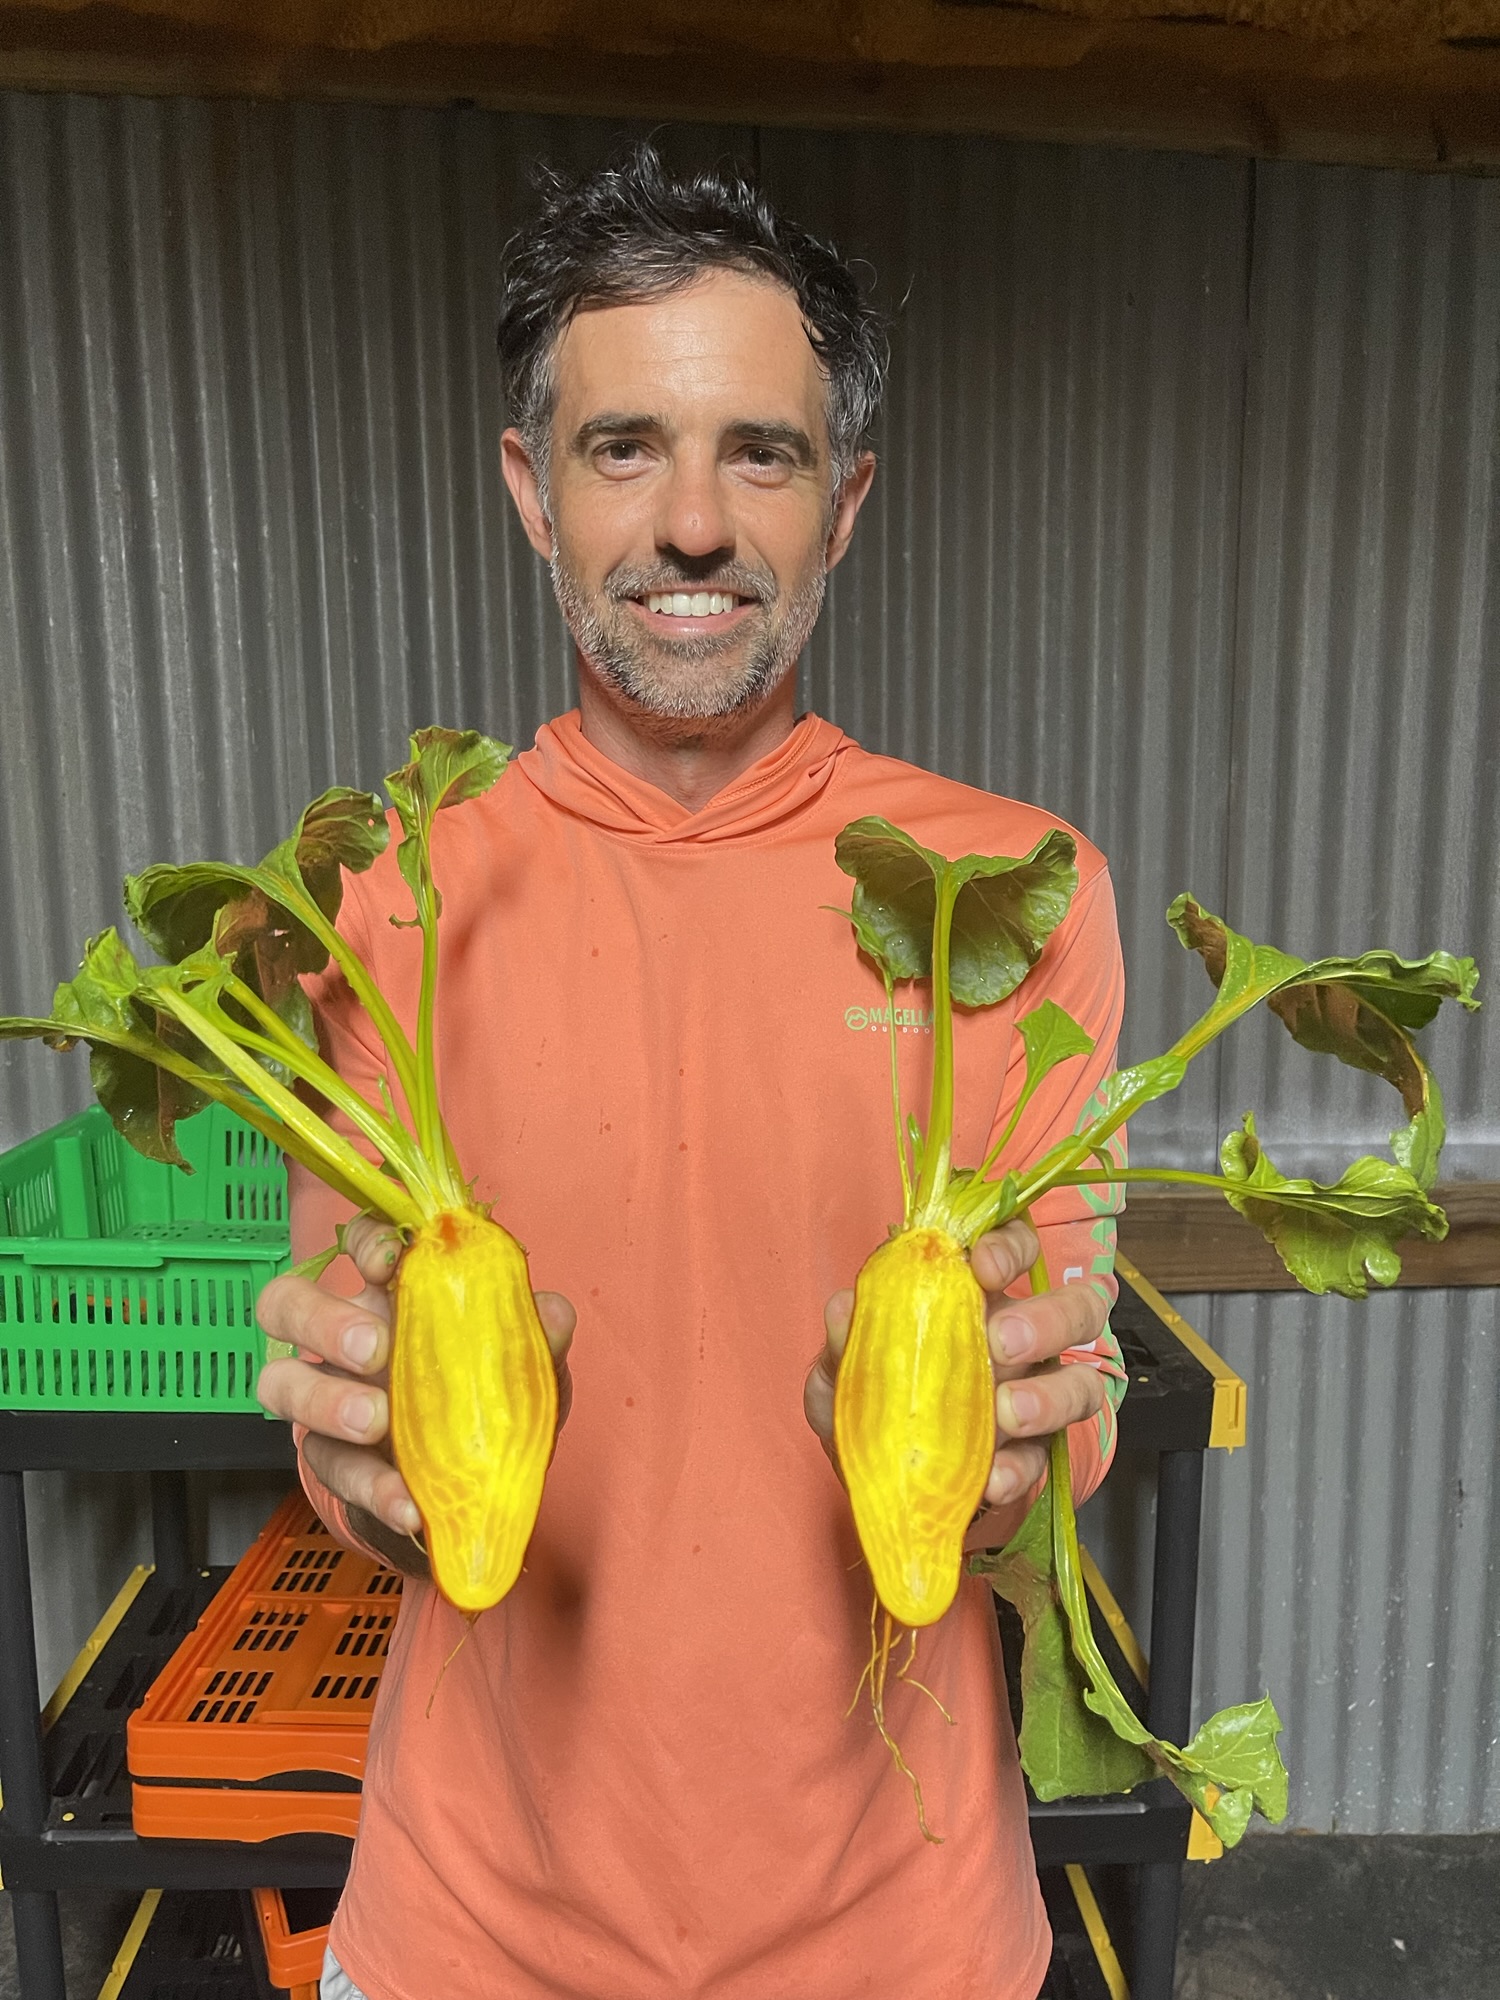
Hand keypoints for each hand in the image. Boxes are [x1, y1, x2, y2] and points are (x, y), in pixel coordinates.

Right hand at [256, 1214, 575, 1557]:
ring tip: (378, 1423)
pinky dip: (369, 1485)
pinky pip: (329, 1467)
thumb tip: (552, 1313)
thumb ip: (534, 1339)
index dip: (365, 1241)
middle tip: (375, 1348)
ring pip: (281, 1383)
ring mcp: (326, 1399)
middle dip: (324, 1320)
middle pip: (286, 1302)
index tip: (391, 1260)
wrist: (471, 1491)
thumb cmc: (487, 1401)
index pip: (358, 1243)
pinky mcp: (331, 1462)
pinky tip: (406, 1500)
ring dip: (326, 1400)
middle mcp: (343, 1339)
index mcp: (392, 1295)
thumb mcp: (523, 1369)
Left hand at [805, 1218, 1107, 1541]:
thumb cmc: (872, 1404)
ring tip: (1009, 1412)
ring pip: (1082, 1382)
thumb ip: (846, 1341)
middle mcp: (1021, 1340)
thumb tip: (844, 1306)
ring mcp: (1036, 1398)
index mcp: (978, 1298)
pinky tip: (993, 1477)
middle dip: (1047, 1319)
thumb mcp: (844, 1374)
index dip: (1011, 1246)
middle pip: (1074, 1310)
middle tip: (1001, 1341)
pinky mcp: (1033, 1455)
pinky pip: (1046, 1456)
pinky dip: (1021, 1467)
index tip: (984, 1265)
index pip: (1017, 1248)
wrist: (880, 1482)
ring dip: (1051, 1394)